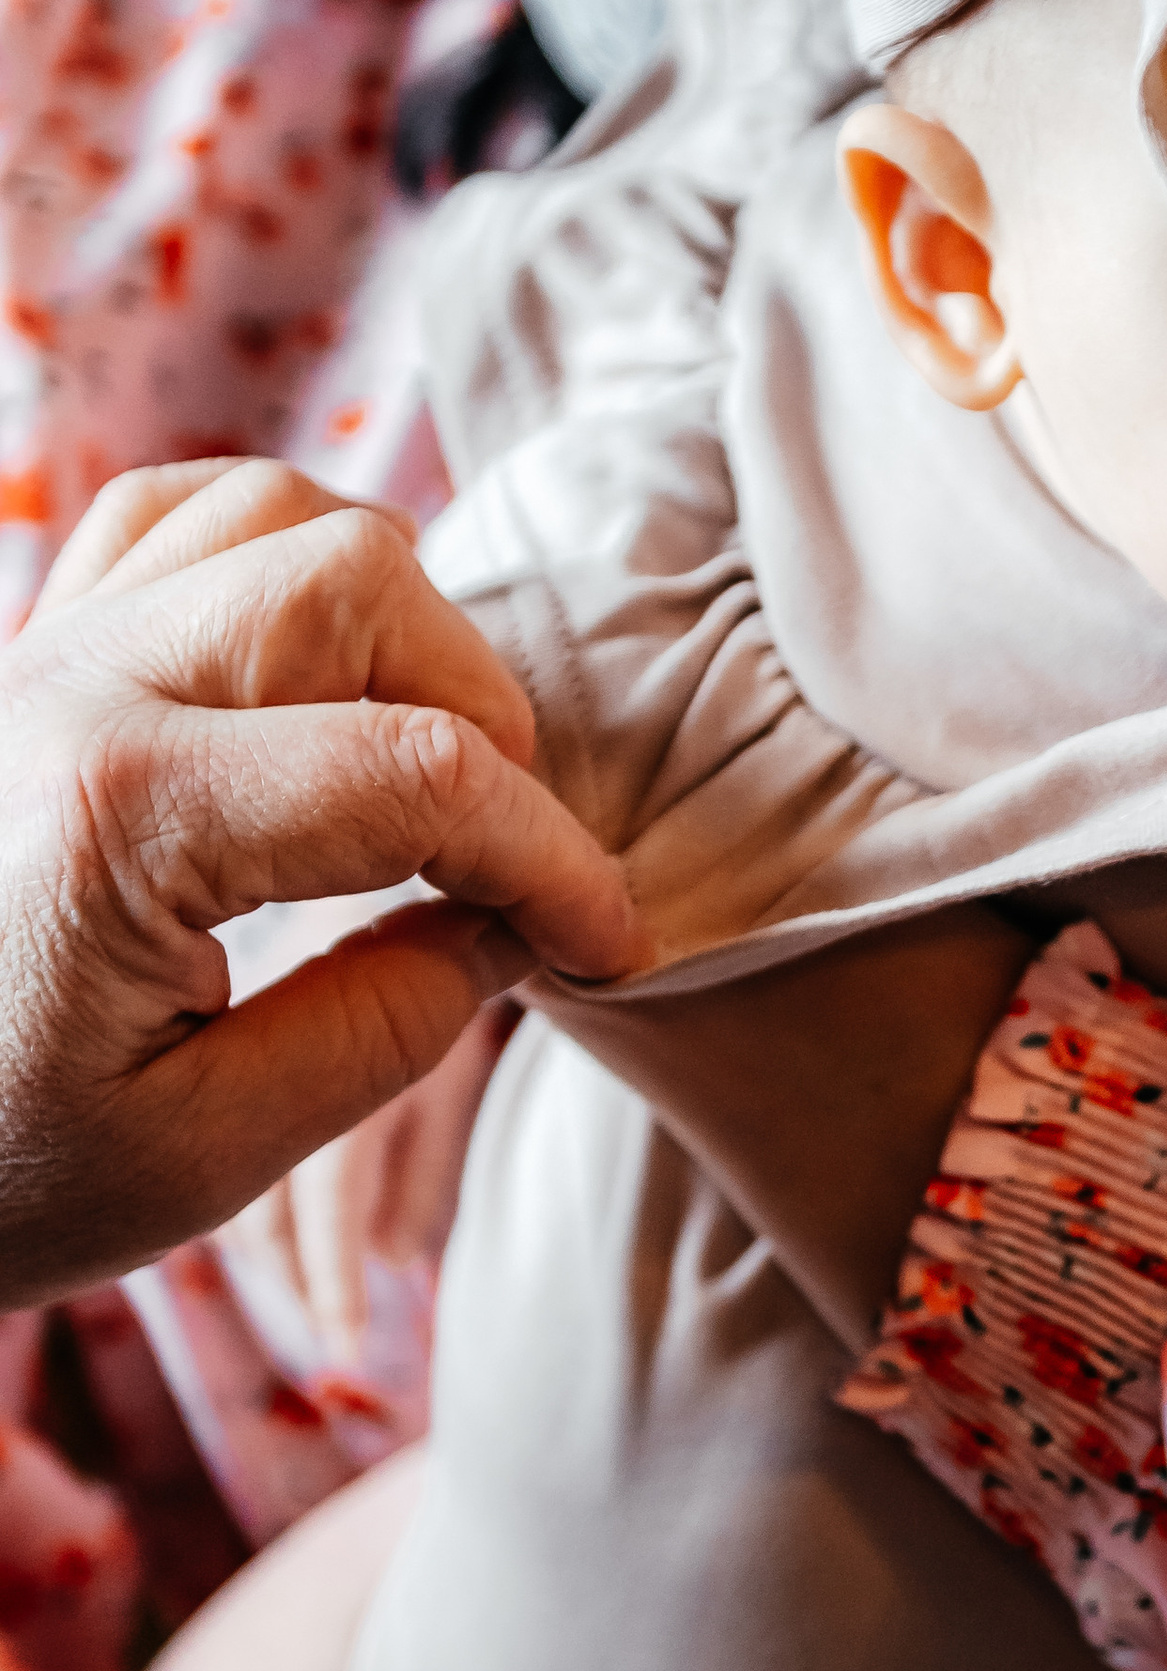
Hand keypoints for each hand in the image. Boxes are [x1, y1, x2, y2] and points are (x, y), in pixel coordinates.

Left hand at [0, 461, 643, 1310]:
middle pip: (358, 583)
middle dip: (480, 713)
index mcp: (121, 817)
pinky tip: (312, 679)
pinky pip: (170, 517)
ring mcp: (37, 652)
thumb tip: (511, 927)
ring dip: (390, 620)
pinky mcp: (22, 653)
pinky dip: (275, 561)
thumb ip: (381, 1031)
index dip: (552, 859)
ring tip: (414, 759)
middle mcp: (73, 689)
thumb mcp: (198, 1156)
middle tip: (495, 857)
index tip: (606, 945)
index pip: (419, 775)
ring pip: (276, 514)